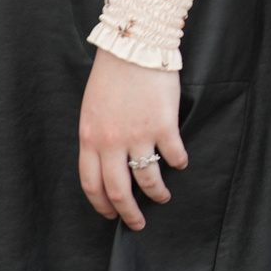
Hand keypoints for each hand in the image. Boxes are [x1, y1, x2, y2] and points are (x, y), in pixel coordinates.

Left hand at [77, 48, 185, 229]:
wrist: (134, 46)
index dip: (101, 205)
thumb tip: (107, 163)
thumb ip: (97, 137)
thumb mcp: (92, 109)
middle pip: (118, 191)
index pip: (91, 184)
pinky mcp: (163, 126)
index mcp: (90, 138)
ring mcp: (138, 135)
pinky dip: (178, 163)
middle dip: (128, 213)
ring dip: (157, 193)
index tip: (110, 214)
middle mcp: (112, 142)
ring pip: (148, 179)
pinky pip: (173, 155)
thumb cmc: (111, 75)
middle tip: (137, 223)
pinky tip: (180, 163)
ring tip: (163, 197)